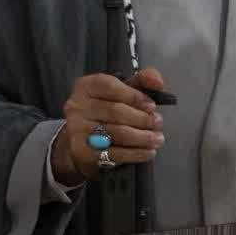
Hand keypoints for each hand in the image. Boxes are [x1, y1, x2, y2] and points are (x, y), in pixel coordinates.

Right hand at [50, 68, 166, 185]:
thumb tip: (158, 83)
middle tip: (158, 123)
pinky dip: (136, 153)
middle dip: (143, 118)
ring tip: (158, 139)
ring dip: (143, 137)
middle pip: (116, 111)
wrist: (82, 142)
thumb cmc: (106, 111)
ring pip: (118, 133)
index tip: (152, 106)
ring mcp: (77, 130)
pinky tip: (148, 152)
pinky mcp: (82, 152)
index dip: (134, 96)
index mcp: (86, 86)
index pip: (110, 86)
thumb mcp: (121, 91)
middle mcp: (77, 106)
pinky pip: (115, 153)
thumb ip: (141, 81)